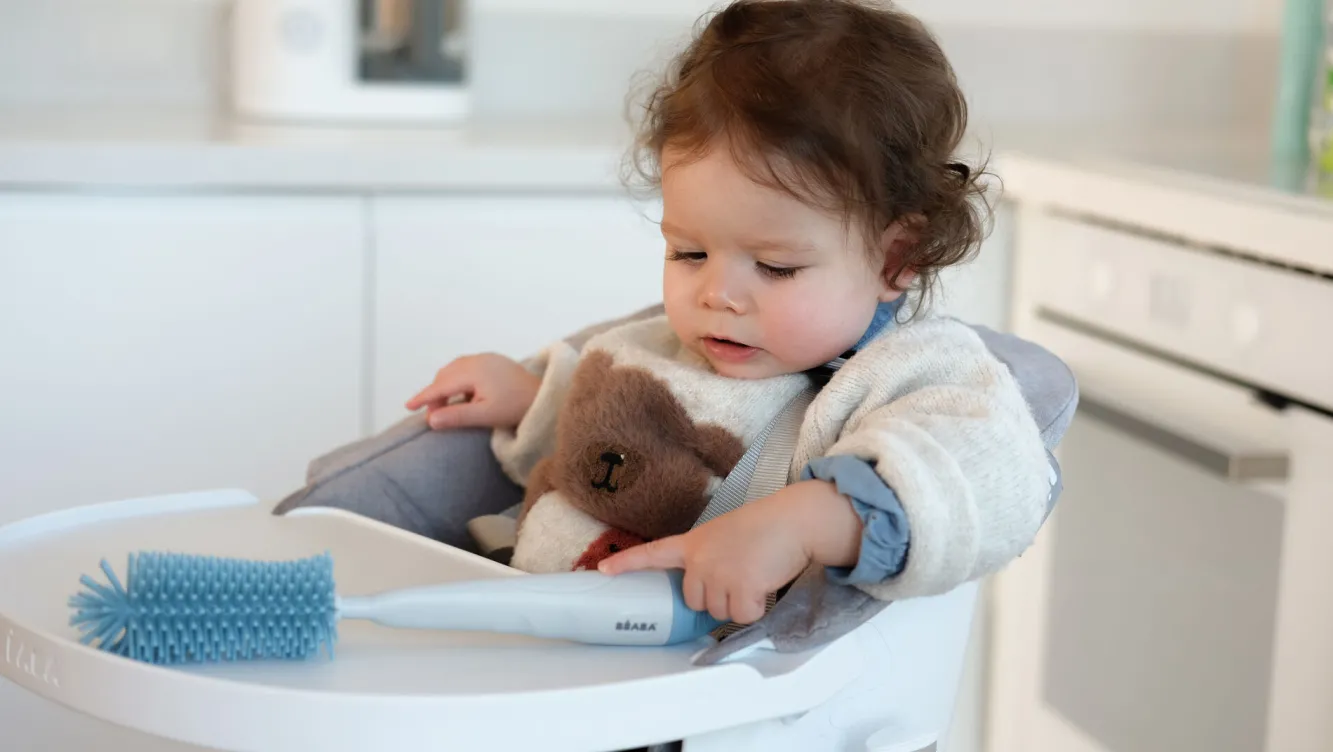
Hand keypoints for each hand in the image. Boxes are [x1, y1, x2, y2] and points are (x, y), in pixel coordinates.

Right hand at [405, 353, 539, 429]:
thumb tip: (431, 420)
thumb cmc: (517, 407)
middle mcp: (478, 359)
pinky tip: (463, 395)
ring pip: (454, 369)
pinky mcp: (493, 360)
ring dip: (446, 386)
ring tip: (446, 407)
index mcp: (474, 371)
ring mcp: (486, 358)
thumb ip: (457, 416)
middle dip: (435, 393)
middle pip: (445, 375)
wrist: (544, 396)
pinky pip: (466, 367)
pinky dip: (457, 380)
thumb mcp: (486, 415)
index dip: (423, 397)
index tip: (408, 406)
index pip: (441, 385)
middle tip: (433, 415)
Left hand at [598, 480, 863, 623]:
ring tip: (756, 574)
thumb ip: (709, 557)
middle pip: (694, 601)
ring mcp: (717, 574)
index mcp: (694, 543)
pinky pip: (742, 616)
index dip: (628, 564)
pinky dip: (757, 607)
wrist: (793, 520)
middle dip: (718, 597)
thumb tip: (710, 589)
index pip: (654, 553)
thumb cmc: (766, 527)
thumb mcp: (726, 535)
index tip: (602, 571)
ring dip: (740, 602)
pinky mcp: (739, 587)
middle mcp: (700, 559)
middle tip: (741, 573)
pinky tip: (765, 584)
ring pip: (719, 612)